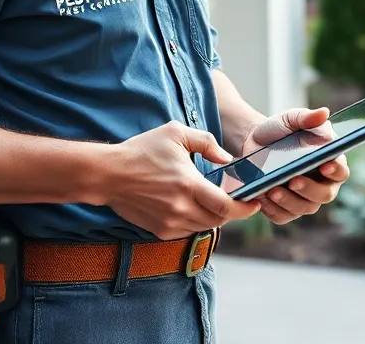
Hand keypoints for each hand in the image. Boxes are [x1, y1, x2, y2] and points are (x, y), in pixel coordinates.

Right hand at [102, 121, 259, 239]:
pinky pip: (187, 230)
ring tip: (213, 201)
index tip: (256, 203)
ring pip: (204, 227)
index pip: (227, 207)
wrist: (108, 174)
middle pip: (219, 220)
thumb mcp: (175, 133)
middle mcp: (181, 208)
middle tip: (236, 200)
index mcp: (189, 185)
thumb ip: (206, 142)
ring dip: (213, 216)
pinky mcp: (160, 230)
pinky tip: (192, 206)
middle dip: (231, 211)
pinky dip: (195, 221)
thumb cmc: (142, 151)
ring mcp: (170, 222)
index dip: (246, 208)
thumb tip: (226, 159)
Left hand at [239, 108, 350, 225]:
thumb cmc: (280, 131)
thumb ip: (307, 117)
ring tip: (272, 189)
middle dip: (310, 189)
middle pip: (325, 195)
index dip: (336, 170)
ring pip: (304, 208)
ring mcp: (304, 200)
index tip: (324, 165)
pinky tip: (263, 198)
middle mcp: (322, 185)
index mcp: (330, 163)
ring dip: (289, 201)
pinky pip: (283, 217)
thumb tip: (323, 112)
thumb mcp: (291, 119)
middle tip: (293, 180)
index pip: (341, 171)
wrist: (254, 142)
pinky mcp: (286, 210)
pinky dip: (274, 210)